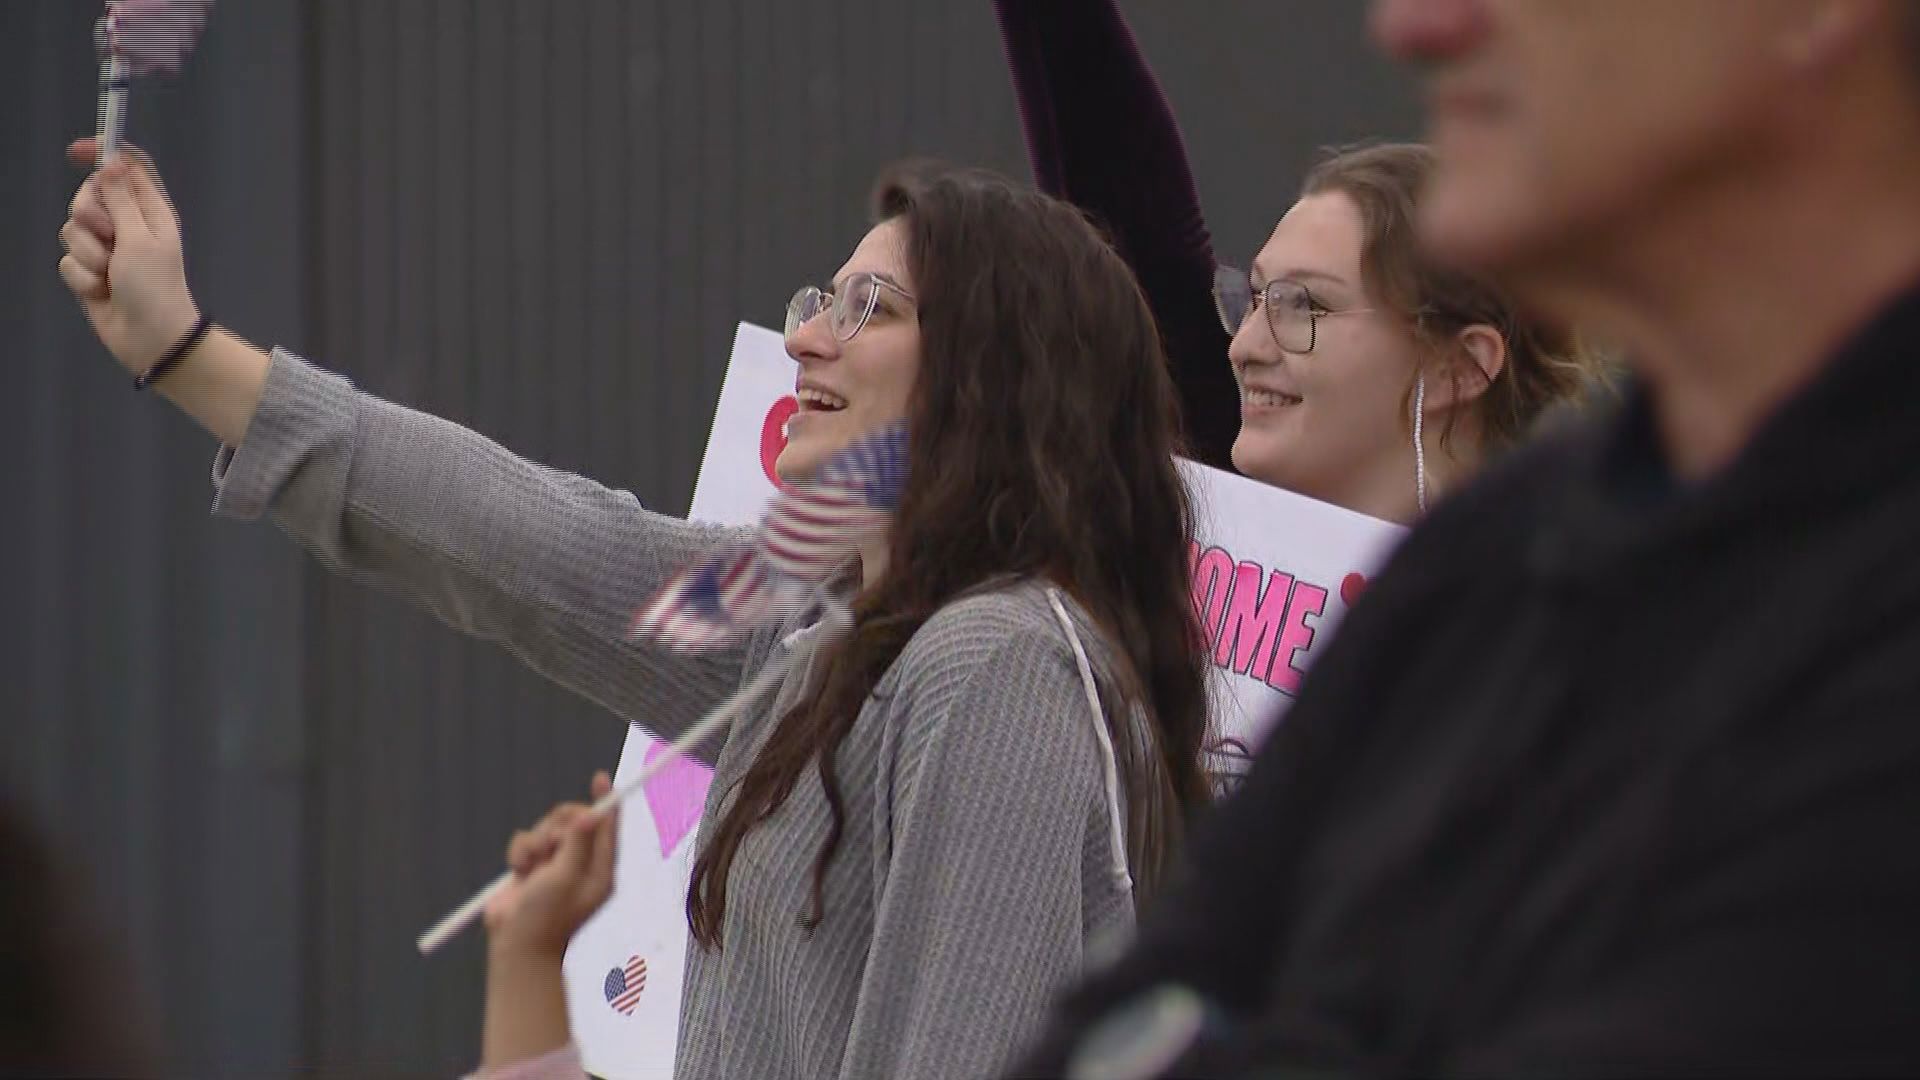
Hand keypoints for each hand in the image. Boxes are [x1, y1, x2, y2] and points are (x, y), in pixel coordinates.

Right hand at [59, 138, 202, 376]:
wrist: (149, 338)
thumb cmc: (155, 286)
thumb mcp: (140, 238)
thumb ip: (122, 199)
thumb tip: (112, 160)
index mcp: (149, 210)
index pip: (126, 166)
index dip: (102, 152)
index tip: (75, 152)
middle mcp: (127, 224)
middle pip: (88, 195)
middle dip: (90, 216)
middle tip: (111, 238)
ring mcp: (106, 248)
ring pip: (71, 228)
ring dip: (89, 253)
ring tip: (111, 272)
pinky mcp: (88, 271)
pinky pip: (68, 260)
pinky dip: (82, 277)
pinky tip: (102, 291)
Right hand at [483, 771, 618, 958]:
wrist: (515, 944)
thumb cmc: (546, 917)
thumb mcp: (566, 877)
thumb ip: (577, 843)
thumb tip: (591, 813)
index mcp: (600, 869)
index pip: (607, 827)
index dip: (605, 801)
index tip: (601, 777)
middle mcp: (580, 864)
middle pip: (573, 820)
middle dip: (557, 827)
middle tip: (550, 847)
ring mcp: (555, 865)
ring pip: (547, 828)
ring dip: (535, 843)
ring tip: (531, 868)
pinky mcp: (531, 866)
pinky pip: (526, 840)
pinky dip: (519, 852)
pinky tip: (518, 873)